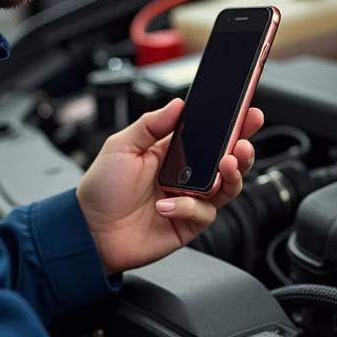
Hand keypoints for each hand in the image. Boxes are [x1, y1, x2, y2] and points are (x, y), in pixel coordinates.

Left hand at [76, 98, 263, 273]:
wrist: (89, 231)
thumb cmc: (101, 190)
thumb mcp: (121, 146)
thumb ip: (151, 124)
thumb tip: (178, 105)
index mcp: (173, 152)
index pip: (210, 136)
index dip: (232, 126)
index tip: (247, 114)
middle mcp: (187, 176)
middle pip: (228, 161)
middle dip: (243, 149)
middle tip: (243, 144)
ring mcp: (190, 200)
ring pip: (228, 187)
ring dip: (232, 175)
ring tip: (226, 166)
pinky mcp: (189, 224)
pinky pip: (205, 212)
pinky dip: (189, 206)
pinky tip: (166, 204)